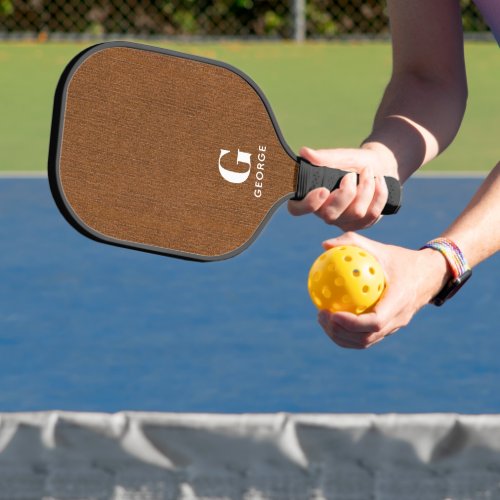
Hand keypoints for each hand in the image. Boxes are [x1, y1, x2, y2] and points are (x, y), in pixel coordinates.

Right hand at [288, 145, 397, 230]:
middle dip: (346, 193)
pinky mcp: (361, 224)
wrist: (379, 166)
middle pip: (330, 215)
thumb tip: (304, 152)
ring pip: (356, 213)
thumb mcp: (341, 156)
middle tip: (351, 175)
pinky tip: (379, 181)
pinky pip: (372, 214)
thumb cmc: (354, 162)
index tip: (323, 190)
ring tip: (368, 172)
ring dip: (366, 188)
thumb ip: (324, 157)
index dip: (308, 204)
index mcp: (312, 196)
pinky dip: (379, 193)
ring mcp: (343, 221)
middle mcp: (324, 212)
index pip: (297, 209)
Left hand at [316, 232, 450, 348]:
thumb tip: (325, 245)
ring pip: (365, 342)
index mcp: (399, 301)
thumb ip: (353, 243)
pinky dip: (347, 334)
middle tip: (321, 315)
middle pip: (366, 338)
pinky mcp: (389, 329)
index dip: (352, 323)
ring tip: (323, 319)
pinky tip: (332, 318)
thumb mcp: (380, 248)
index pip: (375, 322)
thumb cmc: (401, 259)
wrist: (429, 275)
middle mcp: (398, 319)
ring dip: (341, 336)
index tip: (332, 313)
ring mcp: (394, 327)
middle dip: (340, 332)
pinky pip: (366, 337)